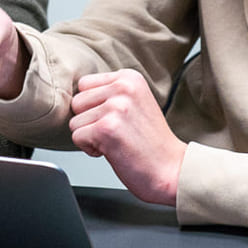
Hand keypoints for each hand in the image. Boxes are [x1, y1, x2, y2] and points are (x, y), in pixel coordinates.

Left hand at [68, 70, 185, 205]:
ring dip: (90, 137)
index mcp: (129, 77)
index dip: (93, 107)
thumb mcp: (134, 103)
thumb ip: (109, 94)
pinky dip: (90, 150)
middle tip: (116, 133)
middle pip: (77, 102)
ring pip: (75, 122)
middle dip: (89, 122)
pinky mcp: (107, 128)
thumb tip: (75, 95)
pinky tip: (113, 151)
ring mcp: (115, 107)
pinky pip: (77, 137)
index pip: (85, 85)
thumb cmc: (151, 144)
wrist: (172, 170)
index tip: (116, 120)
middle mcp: (123, 87)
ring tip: (116, 141)